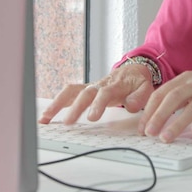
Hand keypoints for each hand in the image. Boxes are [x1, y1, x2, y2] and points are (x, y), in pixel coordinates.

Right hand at [38, 64, 154, 124]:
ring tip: (46, 118)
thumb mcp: (146, 88)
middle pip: (84, 93)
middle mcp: (99, 85)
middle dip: (75, 108)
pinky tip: (46, 116)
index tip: (92, 117)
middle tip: (68, 122)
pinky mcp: (84, 90)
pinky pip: (68, 95)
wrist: (133, 70)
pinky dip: (56, 103)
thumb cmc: (137, 81)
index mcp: (115, 85)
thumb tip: (131, 106)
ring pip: (71, 92)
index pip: (105, 94)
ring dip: (58, 104)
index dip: (97, 105)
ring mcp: (90, 87)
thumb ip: (140, 96)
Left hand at [138, 71, 191, 142]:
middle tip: (149, 133)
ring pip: (191, 107)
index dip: (149, 110)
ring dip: (176, 124)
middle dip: (158, 116)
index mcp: (186, 79)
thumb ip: (177, 98)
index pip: (162, 93)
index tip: (142, 127)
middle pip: (173, 98)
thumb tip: (154, 116)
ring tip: (166, 138)